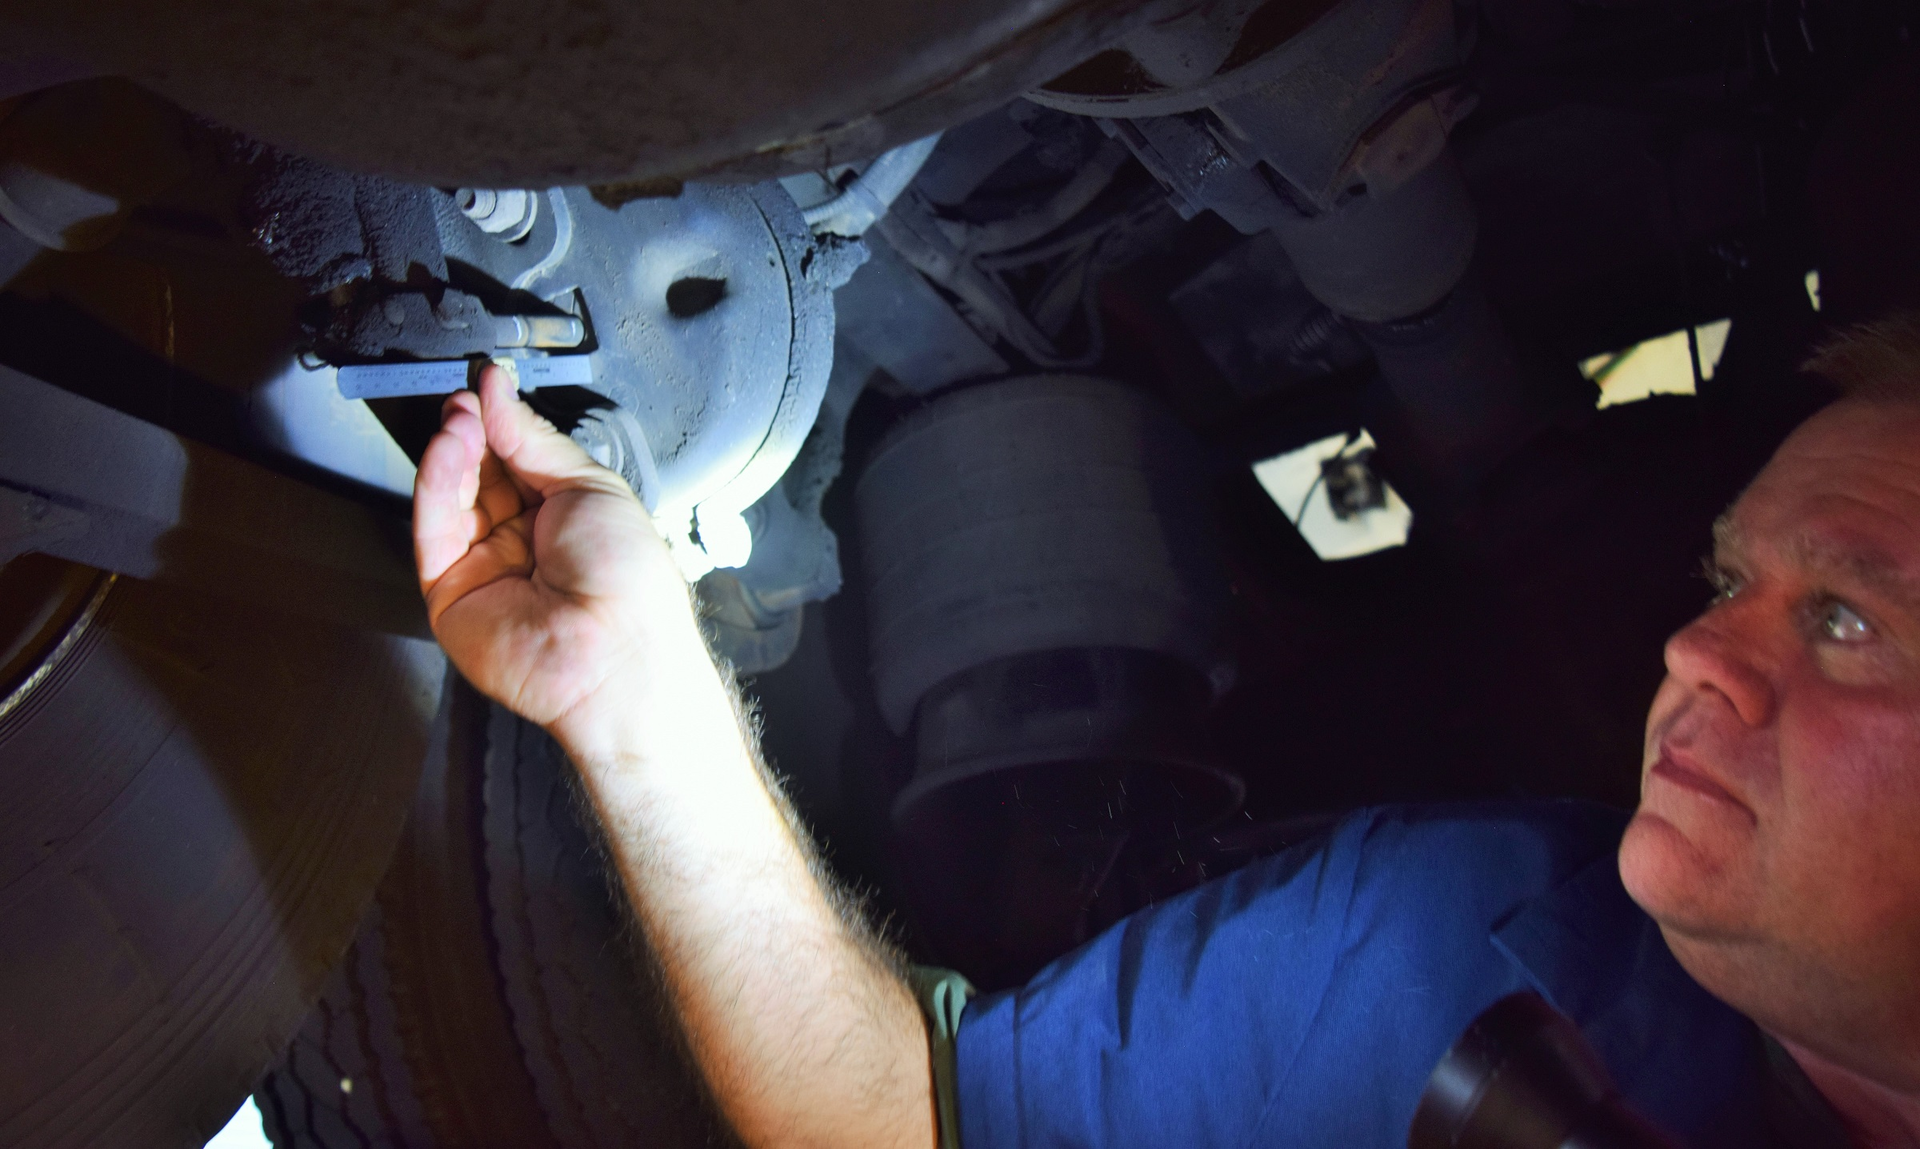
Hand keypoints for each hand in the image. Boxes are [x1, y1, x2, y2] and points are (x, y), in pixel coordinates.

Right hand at [412, 365, 694, 738]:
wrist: (617, 651)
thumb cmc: (628, 579)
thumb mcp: (591, 485)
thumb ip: (535, 439)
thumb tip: (500, 393)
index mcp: (565, 516)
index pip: (517, 457)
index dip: (500, 422)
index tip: (485, 387)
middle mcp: (523, 540)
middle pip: (480, 473)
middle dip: (472, 433)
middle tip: (466, 402)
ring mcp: (485, 566)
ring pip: (451, 496)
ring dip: (451, 451)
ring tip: (458, 419)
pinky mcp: (450, 591)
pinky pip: (433, 529)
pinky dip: (434, 482)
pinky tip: (446, 448)